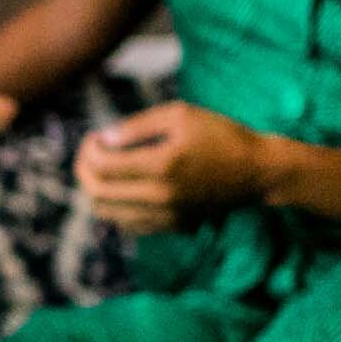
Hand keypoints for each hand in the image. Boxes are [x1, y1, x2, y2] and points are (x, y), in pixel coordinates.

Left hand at [74, 101, 264, 233]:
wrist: (257, 172)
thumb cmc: (220, 134)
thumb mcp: (180, 115)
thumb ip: (137, 126)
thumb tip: (103, 138)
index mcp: (161, 165)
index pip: (102, 165)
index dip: (88, 149)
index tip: (95, 136)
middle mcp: (160, 196)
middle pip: (97, 192)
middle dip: (83, 170)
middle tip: (89, 153)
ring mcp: (166, 216)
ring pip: (107, 213)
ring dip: (95, 191)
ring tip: (103, 170)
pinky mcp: (172, 226)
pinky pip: (127, 224)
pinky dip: (115, 207)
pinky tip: (123, 187)